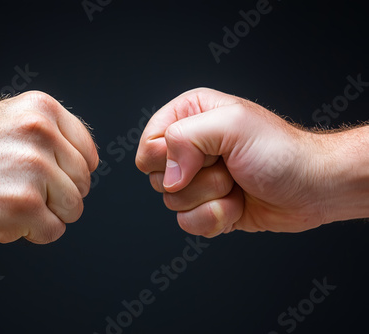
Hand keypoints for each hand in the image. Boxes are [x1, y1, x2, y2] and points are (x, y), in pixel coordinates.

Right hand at [0, 91, 97, 243]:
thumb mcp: (11, 121)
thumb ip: (53, 134)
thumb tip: (88, 161)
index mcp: (41, 109)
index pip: (88, 153)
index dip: (72, 174)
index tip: (51, 178)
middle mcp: (40, 133)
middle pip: (83, 183)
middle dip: (59, 196)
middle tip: (24, 191)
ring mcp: (33, 168)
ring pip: (73, 209)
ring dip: (47, 215)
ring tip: (13, 201)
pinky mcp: (24, 204)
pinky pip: (54, 231)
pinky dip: (33, 233)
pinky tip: (6, 217)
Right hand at [136, 88, 330, 236]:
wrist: (314, 187)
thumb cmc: (282, 151)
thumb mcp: (233, 125)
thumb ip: (185, 137)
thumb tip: (170, 176)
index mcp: (189, 115)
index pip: (149, 143)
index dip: (169, 157)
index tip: (204, 155)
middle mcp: (189, 146)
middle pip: (158, 176)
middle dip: (196, 179)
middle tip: (227, 167)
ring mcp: (196, 178)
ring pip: (172, 202)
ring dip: (211, 199)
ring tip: (236, 184)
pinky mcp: (205, 204)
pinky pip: (187, 223)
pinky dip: (214, 219)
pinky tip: (236, 205)